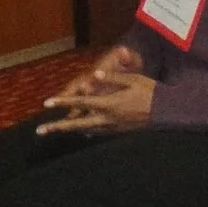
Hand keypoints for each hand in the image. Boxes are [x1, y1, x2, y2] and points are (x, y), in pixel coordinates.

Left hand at [37, 47, 154, 133]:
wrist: (167, 112)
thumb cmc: (151, 92)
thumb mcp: (134, 79)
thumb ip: (113, 78)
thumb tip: (95, 74)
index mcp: (108, 103)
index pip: (80, 102)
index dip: (63, 102)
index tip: (47, 103)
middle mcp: (107, 118)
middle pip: (76, 124)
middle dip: (58, 127)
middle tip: (40, 131)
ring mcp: (112, 127)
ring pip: (85, 130)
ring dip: (70, 130)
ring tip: (56, 130)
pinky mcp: (118, 131)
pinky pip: (98, 132)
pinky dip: (87, 131)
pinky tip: (83, 132)